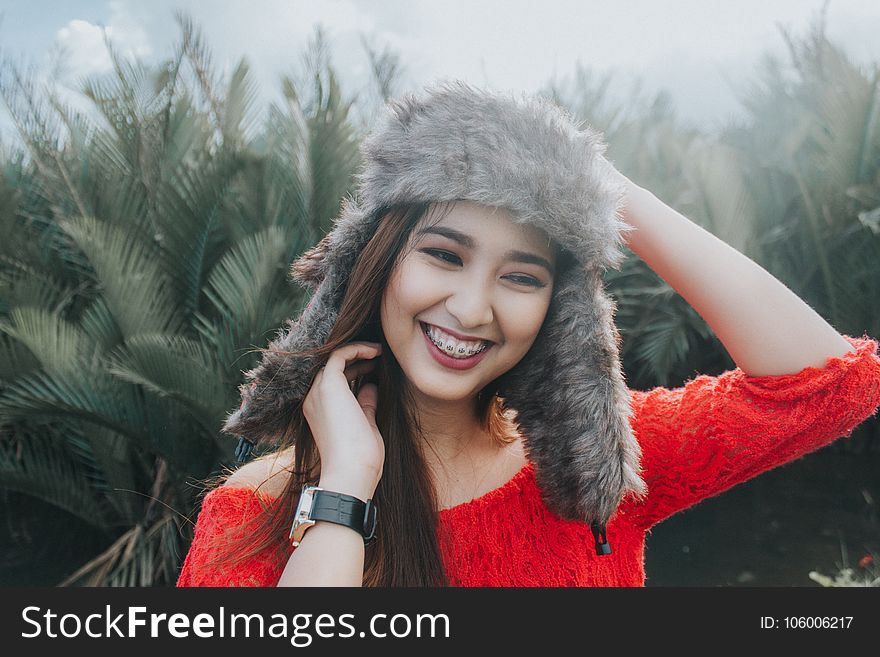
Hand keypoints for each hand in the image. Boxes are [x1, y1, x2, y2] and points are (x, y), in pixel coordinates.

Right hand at [302, 342, 384, 497]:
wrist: (351, 472)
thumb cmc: (361, 459)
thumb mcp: (365, 424)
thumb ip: (365, 404)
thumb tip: (371, 386)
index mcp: (319, 411)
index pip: (335, 381)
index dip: (355, 370)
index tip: (375, 367)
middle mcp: (313, 399)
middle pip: (333, 368)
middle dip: (356, 359)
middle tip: (379, 356)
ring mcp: (318, 391)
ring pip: (334, 358)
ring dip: (357, 351)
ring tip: (379, 350)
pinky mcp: (328, 384)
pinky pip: (339, 355)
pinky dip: (357, 349)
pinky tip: (375, 351)